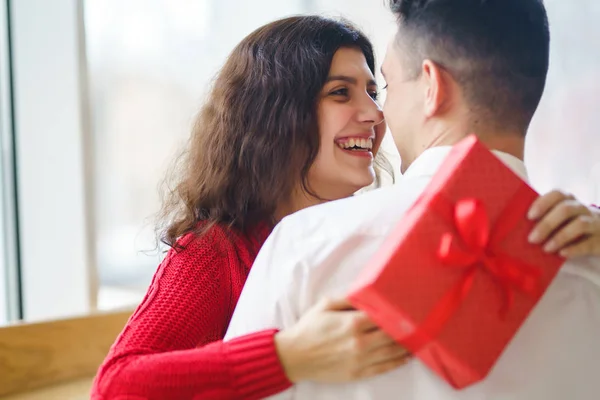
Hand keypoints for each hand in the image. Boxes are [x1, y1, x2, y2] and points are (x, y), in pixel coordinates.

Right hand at [274, 298, 410, 382]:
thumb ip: (348, 299)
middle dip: (406, 327)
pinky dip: (398, 362)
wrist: (294, 356)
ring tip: (417, 338)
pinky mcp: (358, 372)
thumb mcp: (325, 305)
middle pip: (393, 334)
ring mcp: (361, 359)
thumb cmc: (309, 328)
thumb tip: (367, 291)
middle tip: (419, 322)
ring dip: (406, 345)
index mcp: (352, 323)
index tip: (409, 306)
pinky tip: (406, 356)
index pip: (384, 315)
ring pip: (392, 352)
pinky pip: (385, 367)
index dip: (398, 311)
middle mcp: (360, 342)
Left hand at [527, 190, 599, 256]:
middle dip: (546, 224)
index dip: (543, 203)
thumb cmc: (571, 226)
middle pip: (565, 210)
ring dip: (560, 237)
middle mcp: (582, 208)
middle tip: (532, 239)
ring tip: (545, 249)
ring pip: (580, 224)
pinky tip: (562, 254)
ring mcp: (595, 223)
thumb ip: (544, 217)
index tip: (529, 216)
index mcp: (569, 201)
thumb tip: (516, 226)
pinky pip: (588, 242)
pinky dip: (574, 248)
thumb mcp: (560, 218)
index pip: (557, 195)